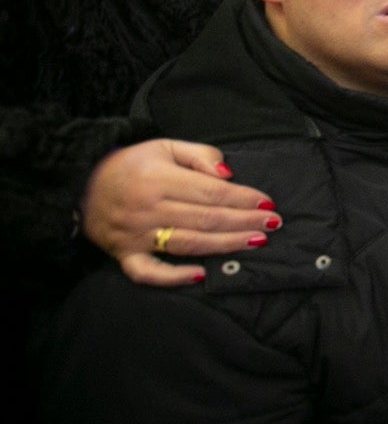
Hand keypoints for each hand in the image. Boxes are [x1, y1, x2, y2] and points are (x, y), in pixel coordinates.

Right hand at [81, 139, 276, 286]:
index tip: (267, 204)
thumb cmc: (130, 164)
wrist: (79, 182)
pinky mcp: (123, 254)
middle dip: (244, 222)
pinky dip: (172, 277)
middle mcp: (148, 208)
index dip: (242, 199)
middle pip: (206, 218)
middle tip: (273, 225)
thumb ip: (200, 155)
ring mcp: (135, 234)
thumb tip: (228, 174)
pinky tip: (200, 275)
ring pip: (188, 243)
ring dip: (225, 245)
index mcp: (159, 178)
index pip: (211, 192)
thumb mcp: (165, 146)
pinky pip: (148, 272)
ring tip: (255, 242)